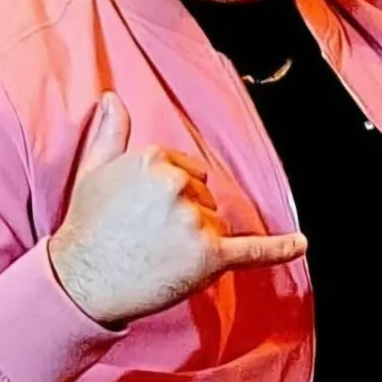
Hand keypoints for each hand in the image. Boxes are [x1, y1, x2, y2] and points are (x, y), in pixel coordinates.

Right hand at [48, 92, 307, 326]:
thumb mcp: (92, 170)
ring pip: (216, 226)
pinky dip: (279, 248)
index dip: (170, 196)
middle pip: (204, 198)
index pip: (188, 172)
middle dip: (184, 217)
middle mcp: (179, 185)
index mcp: (156, 159)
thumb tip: (114, 98)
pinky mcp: (209, 257)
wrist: (81, 282)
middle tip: (149, 239)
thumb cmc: (86, 228)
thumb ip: (110, 133)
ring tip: (159, 256)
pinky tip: (301, 243)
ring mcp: (196, 221)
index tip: (145, 214)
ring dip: (197, 242)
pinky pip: (253, 250)